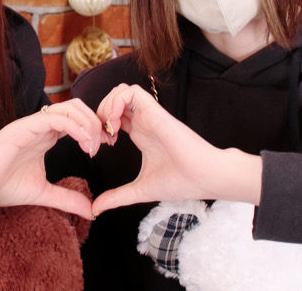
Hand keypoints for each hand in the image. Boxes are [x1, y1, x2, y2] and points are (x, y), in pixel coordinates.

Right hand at [0, 99, 101, 220]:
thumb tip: (91, 211)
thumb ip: (66, 199)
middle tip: (104, 143)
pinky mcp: (24, 127)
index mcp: (46, 136)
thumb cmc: (3, 186)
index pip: (77, 119)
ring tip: (93, 146)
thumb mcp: (43, 193)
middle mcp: (41, 126)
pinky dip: (74, 126)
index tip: (105, 146)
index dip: (94, 129)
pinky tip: (83, 143)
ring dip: (87, 123)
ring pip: (69, 108)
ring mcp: (33, 124)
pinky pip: (54, 118)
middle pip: (77, 107)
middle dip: (95, 122)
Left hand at [92, 84, 262, 214]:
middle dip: (99, 114)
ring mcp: (148, 115)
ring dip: (107, 106)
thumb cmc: (180, 182)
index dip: (100, 126)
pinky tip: (116, 124)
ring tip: (109, 129)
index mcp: (140, 134)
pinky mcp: (155, 112)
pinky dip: (117, 102)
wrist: (205, 177)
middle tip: (100, 137)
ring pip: (120, 91)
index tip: (99, 146)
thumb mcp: (140, 190)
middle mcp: (143, 121)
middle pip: (113, 100)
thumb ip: (117, 197)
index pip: (113, 116)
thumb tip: (95, 210)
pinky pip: (131, 92)